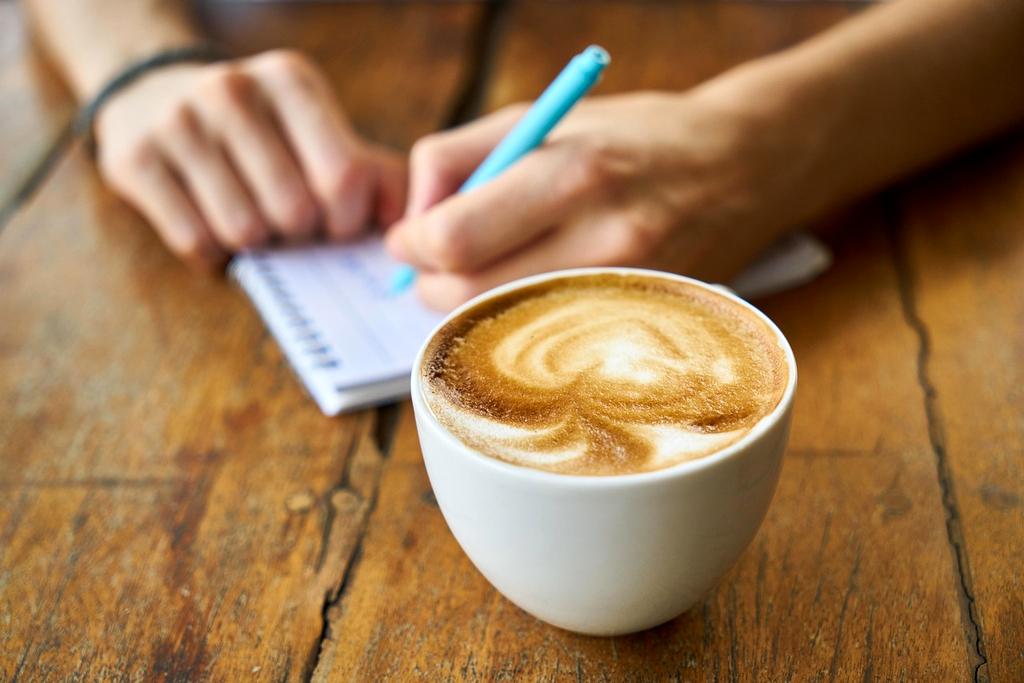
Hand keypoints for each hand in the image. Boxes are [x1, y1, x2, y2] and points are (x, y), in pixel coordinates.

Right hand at [96, 50, 405, 268]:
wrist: (154, 94)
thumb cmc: (263, 133)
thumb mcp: (319, 132)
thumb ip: (374, 175)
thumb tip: (411, 229)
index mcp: (291, 82)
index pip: (344, 178)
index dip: (347, 221)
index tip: (337, 223)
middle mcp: (233, 91)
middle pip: (295, 211)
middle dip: (301, 235)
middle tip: (290, 224)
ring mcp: (177, 122)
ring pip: (244, 232)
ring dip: (257, 245)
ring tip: (252, 218)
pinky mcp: (133, 159)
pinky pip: (195, 242)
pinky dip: (214, 254)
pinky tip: (212, 225)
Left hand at [386, 90, 816, 309]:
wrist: (743, 168)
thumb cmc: (635, 135)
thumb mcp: (543, 116)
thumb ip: (458, 158)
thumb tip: (411, 220)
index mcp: (573, 173)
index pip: (457, 238)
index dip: (414, 243)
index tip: (409, 237)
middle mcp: (603, 241)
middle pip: (470, 297)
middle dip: (430, 284)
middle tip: (432, 263)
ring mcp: (624, 292)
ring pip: (503, 329)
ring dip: (469, 307)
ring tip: (482, 270)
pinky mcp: (636, 323)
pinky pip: (548, 342)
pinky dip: (515, 322)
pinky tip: (524, 292)